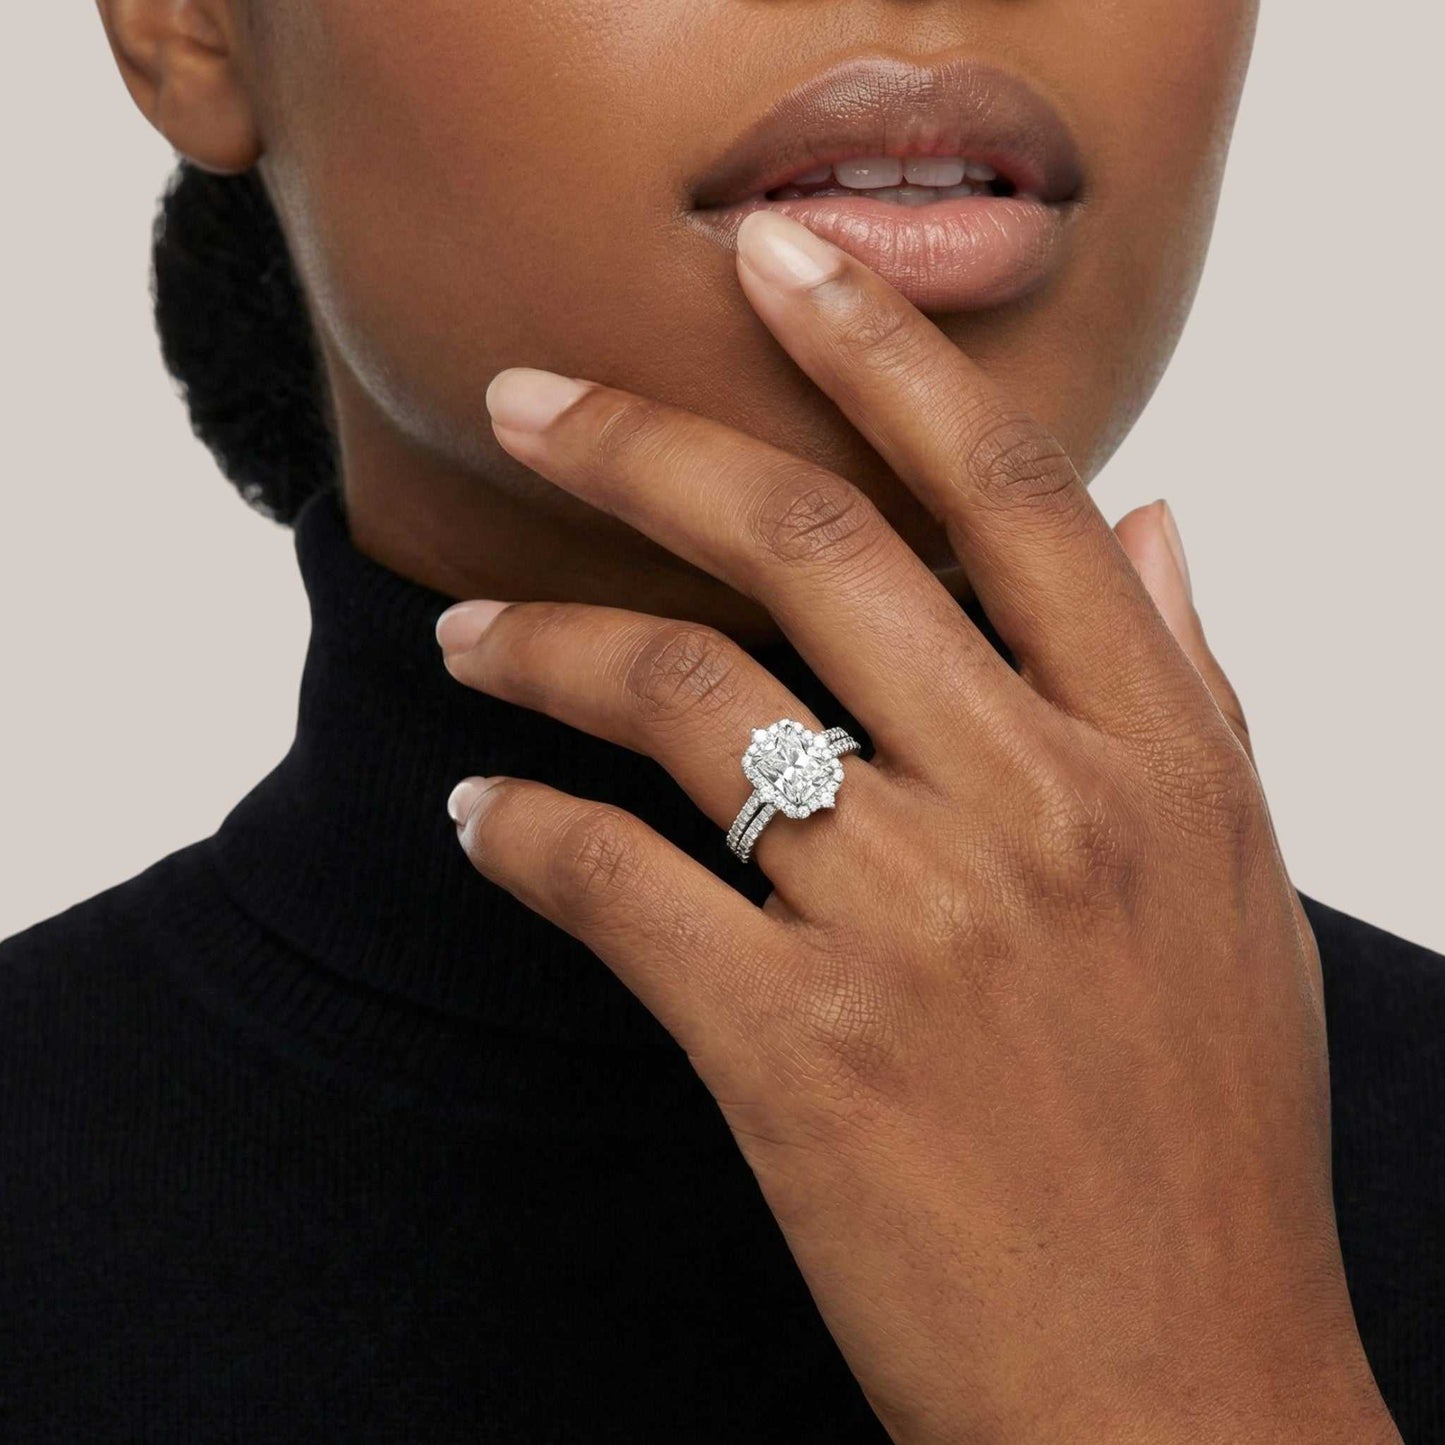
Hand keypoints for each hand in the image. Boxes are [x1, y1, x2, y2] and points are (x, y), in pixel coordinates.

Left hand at [435, 210, 1397, 1443]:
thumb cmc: (1210, 1132)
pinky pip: (617, 885)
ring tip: (472, 632)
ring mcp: (918, 925)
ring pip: (683, 697)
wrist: (1182, 1388)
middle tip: (532, 394)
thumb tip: (1159, 523)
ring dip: (547, 642)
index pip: (1009, 492)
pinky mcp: (801, 1051)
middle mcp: (1040, 806)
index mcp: (1157, 754)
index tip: (781, 261)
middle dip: (644, 439)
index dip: (885, 349)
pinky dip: (526, 835)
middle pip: (809, 545)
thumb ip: (1192, 685)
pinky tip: (487, 818)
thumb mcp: (1235, 882)